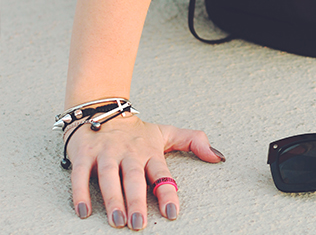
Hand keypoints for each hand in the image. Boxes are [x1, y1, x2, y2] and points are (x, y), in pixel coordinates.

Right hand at [64, 115, 224, 229]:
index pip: (161, 174)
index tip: (172, 213)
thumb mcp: (167, 133)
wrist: (102, 109)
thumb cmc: (137, 131)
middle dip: (136, 201)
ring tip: (117, 221)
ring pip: (109, 177)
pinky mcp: (84, 154)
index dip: (167, 193)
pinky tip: (84, 211)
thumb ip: (194, 142)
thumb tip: (218, 157)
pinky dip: (80, 191)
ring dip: (112, 199)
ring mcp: (106, 153)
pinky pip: (80, 174)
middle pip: (133, 178)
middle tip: (139, 223)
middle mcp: (129, 153)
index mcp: (150, 151)